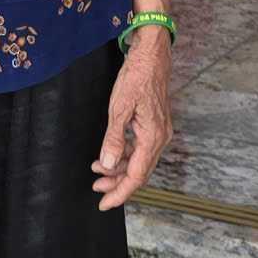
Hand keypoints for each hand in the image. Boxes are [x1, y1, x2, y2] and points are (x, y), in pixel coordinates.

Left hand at [93, 30, 172, 210]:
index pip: (136, 176)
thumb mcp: (119, 107)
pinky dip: (125, 154)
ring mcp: (160, 131)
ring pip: (140, 161)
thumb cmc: (137, 75)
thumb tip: (107, 164)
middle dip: (117, 183)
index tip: (104, 204)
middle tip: (96, 189)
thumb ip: (114, 139)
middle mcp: (160, 138)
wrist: (152, 53)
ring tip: (97, 170)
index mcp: (153, 137)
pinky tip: (111, 153)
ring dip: (119, 168)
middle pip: (139, 172)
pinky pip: (141, 148)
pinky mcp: (155, 124)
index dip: (120, 193)